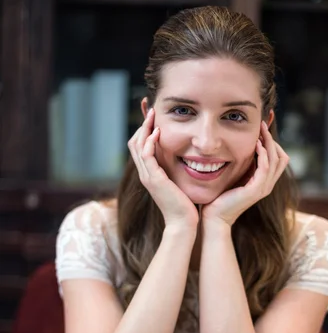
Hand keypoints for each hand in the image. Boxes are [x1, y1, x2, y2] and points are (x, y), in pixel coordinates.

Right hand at [128, 109, 198, 230]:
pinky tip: (158, 131)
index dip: (144, 129)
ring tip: (152, 114)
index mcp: (150, 173)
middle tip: (150, 108)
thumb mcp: (179, 183)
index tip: (153, 114)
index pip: (140, 146)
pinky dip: (149, 141)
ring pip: (137, 145)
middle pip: (134, 142)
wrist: (183, 223)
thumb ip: (177, 171)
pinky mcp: (153, 179)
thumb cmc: (185, 206)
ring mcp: (147, 176)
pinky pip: (146, 155)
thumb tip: (187, 159)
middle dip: (142, 123)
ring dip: (144, 128)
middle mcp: (145, 173)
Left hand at [201, 121, 289, 227]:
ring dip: (269, 143)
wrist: (214, 217)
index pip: (279, 158)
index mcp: (264, 181)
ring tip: (260, 131)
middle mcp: (267, 184)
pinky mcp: (255, 190)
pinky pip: (265, 168)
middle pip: (282, 157)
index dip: (273, 142)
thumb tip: (243, 146)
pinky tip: (256, 145)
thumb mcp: (235, 176)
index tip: (261, 129)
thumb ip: (243, 164)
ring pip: (276, 160)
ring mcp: (263, 188)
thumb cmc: (221, 197)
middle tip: (262, 125)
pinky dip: (263, 154)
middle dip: (273, 139)